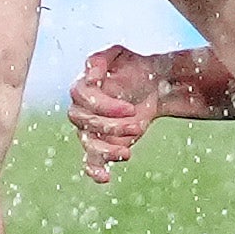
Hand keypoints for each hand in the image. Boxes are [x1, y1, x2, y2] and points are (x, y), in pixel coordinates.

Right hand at [68, 44, 165, 182]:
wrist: (153, 85)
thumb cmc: (134, 66)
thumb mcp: (119, 55)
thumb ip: (100, 59)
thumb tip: (88, 74)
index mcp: (82, 89)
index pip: (83, 100)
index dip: (105, 106)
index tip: (130, 108)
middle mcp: (81, 111)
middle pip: (86, 124)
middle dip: (112, 127)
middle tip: (137, 124)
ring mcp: (90, 130)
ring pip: (89, 145)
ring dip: (108, 150)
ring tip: (126, 153)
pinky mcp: (101, 145)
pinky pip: (91, 161)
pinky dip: (95, 171)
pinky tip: (105, 178)